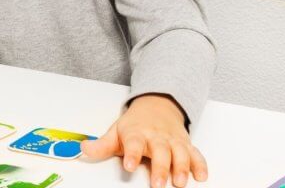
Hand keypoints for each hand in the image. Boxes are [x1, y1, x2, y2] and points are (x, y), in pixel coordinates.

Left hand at [81, 95, 207, 187]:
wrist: (157, 105)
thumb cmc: (135, 124)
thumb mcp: (116, 132)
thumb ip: (101, 145)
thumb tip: (83, 150)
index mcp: (137, 133)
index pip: (133, 143)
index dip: (131, 154)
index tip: (128, 165)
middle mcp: (156, 137)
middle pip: (159, 151)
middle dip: (160, 168)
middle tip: (158, 184)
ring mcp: (172, 140)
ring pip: (179, 153)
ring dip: (181, 168)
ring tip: (179, 182)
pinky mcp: (186, 144)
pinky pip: (195, 154)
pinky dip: (200, 164)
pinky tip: (201, 176)